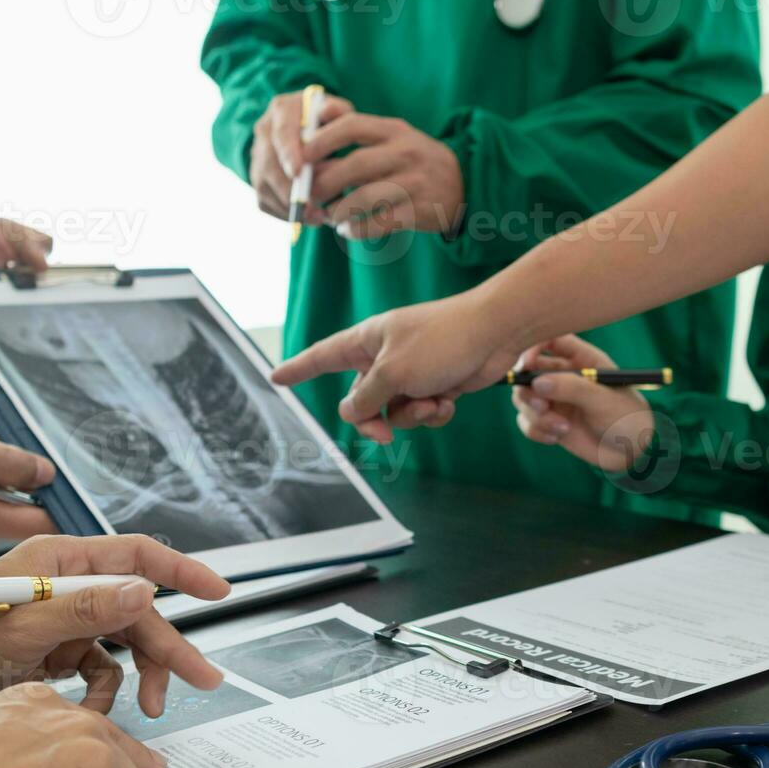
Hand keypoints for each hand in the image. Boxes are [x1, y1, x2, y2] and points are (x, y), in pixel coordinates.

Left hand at [0, 534, 229, 712]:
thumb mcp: (22, 627)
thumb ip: (84, 608)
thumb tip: (144, 591)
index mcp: (62, 562)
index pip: (136, 556)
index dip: (182, 570)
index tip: (218, 590)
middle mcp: (70, 585)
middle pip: (139, 610)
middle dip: (171, 647)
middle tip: (204, 677)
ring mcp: (67, 618)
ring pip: (126, 642)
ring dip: (143, 674)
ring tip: (153, 707)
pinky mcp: (60, 649)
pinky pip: (101, 668)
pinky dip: (105, 691)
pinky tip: (96, 710)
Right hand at [250, 91, 354, 219]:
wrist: (304, 129)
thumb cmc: (325, 121)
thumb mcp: (335, 110)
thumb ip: (337, 111)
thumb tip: (330, 113)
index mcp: (282, 110)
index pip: (282, 132)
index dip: (288, 153)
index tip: (298, 172)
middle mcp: (264, 132)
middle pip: (269, 164)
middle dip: (290, 189)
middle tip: (314, 208)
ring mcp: (257, 157)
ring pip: (265, 187)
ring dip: (289, 207)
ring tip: (317, 218)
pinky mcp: (258, 179)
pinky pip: (265, 202)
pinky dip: (285, 214)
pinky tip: (307, 218)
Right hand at [271, 291, 518, 443]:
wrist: (493, 333)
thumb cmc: (442, 340)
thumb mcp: (393, 372)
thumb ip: (366, 398)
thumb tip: (352, 413)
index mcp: (366, 342)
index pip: (322, 357)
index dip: (298, 369)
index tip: (275, 378)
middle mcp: (384, 356)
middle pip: (360, 401)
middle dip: (374, 420)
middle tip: (384, 433)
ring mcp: (411, 371)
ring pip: (394, 411)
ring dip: (412, 416)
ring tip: (432, 403)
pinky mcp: (435, 383)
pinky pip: (421, 411)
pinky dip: (433, 412)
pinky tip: (448, 402)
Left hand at [303, 111, 463, 237]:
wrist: (463, 185)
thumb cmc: (413, 161)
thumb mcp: (393, 136)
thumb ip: (357, 131)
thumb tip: (311, 128)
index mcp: (394, 130)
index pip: (352, 125)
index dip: (322, 139)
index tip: (301, 154)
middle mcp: (405, 153)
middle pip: (354, 165)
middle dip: (324, 183)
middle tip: (308, 195)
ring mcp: (414, 183)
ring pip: (363, 198)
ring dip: (337, 210)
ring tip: (329, 216)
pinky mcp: (418, 212)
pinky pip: (378, 223)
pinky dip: (355, 230)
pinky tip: (347, 230)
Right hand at [510, 337, 652, 472]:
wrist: (629, 451)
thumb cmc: (625, 417)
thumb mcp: (603, 399)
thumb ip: (572, 388)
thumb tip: (537, 382)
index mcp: (581, 358)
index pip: (550, 340)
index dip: (532, 348)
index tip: (524, 365)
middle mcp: (563, 375)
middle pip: (528, 370)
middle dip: (528, 389)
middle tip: (542, 406)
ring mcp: (553, 398)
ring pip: (523, 398)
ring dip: (536, 415)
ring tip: (562, 428)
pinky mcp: (547, 420)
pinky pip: (526, 421)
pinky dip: (536, 430)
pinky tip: (557, 437)